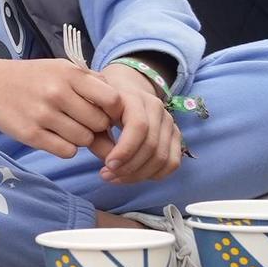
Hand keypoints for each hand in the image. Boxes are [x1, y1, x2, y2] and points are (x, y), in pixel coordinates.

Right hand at [0, 55, 120, 159]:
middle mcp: (56, 92)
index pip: (112, 100)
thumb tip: (123, 115)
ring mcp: (42, 115)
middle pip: (99, 124)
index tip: (105, 112)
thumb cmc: (32, 77)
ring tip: (65, 126)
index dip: (113, 111)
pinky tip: (54, 135)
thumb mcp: (61, 69)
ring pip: (84, 140)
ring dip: (81, 138)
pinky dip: (65, 147)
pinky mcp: (30, 135)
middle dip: (96, 126)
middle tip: (82, 121)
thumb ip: (92, 85)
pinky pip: (66, 151)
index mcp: (68, 73)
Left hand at [94, 61, 183, 184]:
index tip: (107, 165)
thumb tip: (111, 164)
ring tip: (115, 178)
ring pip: (163, 157)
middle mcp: (157, 108)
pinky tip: (134, 176)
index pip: (139, 126)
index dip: (125, 150)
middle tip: (106, 175)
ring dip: (139, 174)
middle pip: (151, 146)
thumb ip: (98, 137)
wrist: (123, 89)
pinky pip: (172, 162)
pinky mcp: (175, 135)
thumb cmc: (102, 104)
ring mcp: (169, 122)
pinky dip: (155, 174)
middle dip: (129, 167)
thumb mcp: (92, 114)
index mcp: (135, 97)